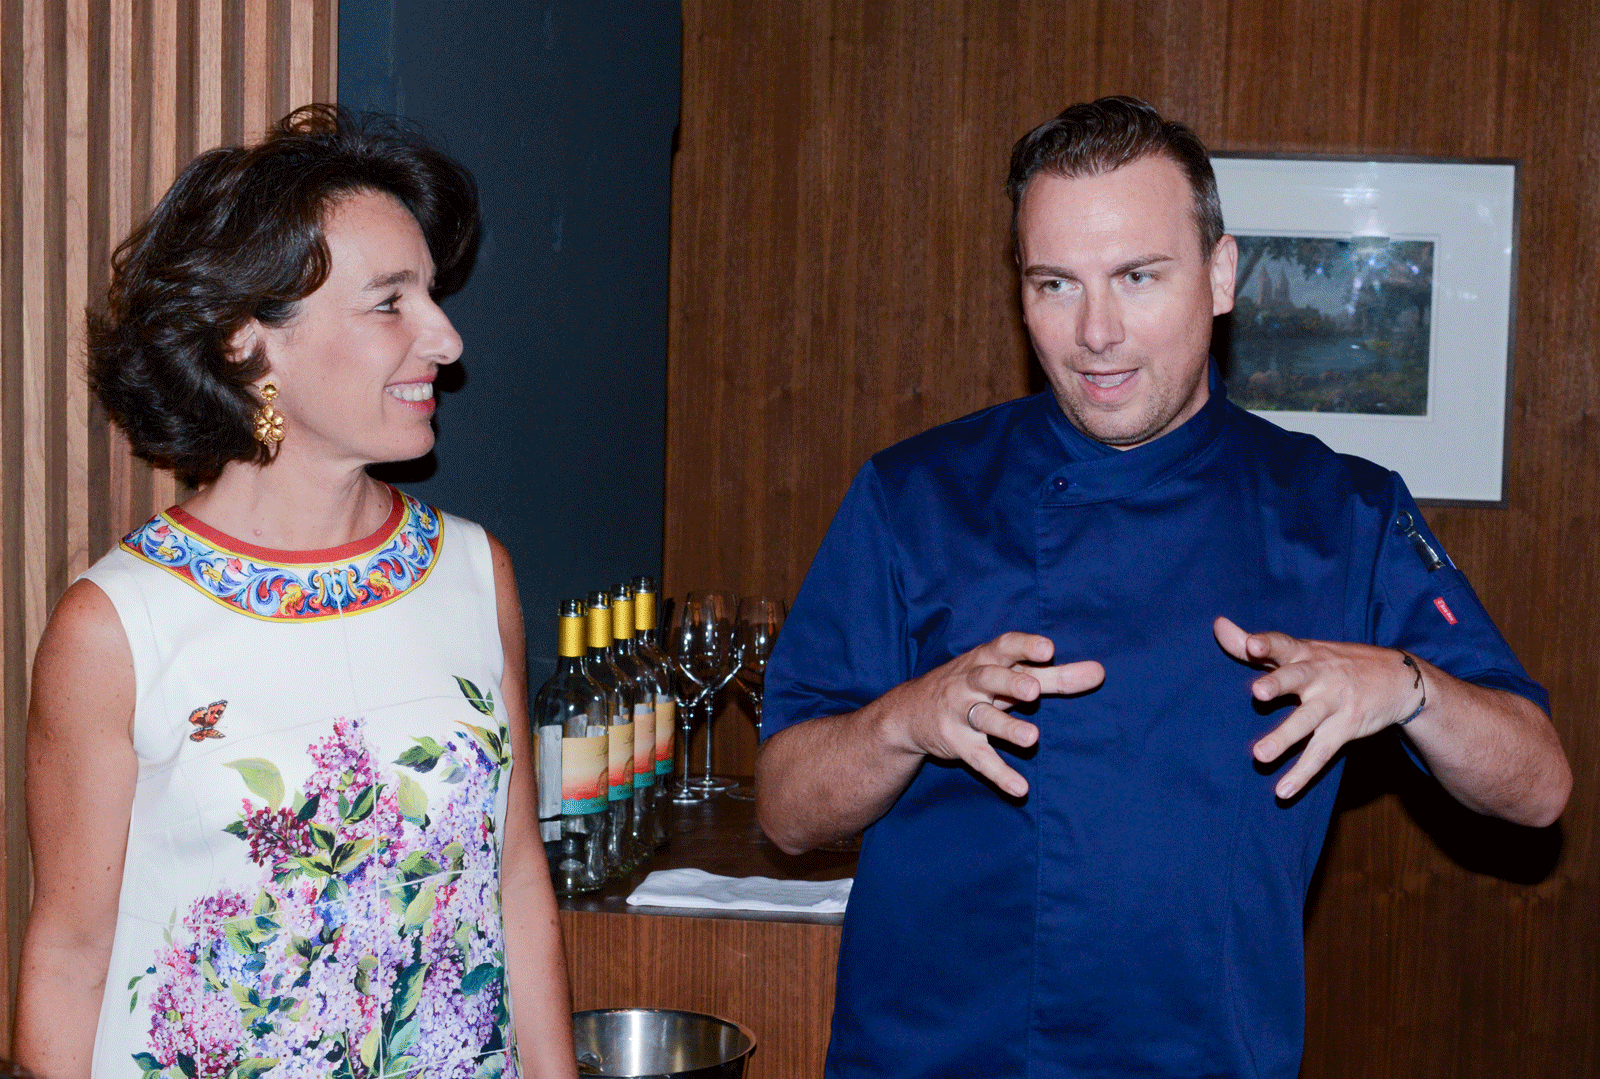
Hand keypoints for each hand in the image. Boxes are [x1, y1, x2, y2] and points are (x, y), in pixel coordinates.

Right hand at [877, 632, 1103, 797]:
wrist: (910, 711)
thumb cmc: (975, 685)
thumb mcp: (1008, 675)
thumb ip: (1054, 675)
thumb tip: (1099, 672)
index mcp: (985, 659)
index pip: (1004, 647)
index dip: (1024, 646)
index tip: (1048, 648)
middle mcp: (970, 682)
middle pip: (988, 678)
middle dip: (1010, 683)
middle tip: (1033, 689)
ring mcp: (960, 713)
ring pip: (983, 718)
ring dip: (1007, 728)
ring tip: (1032, 738)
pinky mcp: (956, 743)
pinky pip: (978, 758)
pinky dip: (999, 773)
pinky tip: (1020, 789)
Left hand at [1213, 616, 1424, 800]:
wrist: (1399, 677)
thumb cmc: (1335, 662)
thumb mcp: (1302, 649)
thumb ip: (1259, 645)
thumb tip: (1218, 625)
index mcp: (1304, 653)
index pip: (1283, 645)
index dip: (1267, 644)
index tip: (1252, 644)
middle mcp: (1319, 675)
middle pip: (1297, 677)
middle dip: (1279, 683)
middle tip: (1258, 692)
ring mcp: (1334, 702)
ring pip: (1307, 720)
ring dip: (1284, 738)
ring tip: (1259, 755)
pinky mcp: (1346, 727)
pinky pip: (1322, 752)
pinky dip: (1303, 773)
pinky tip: (1283, 790)